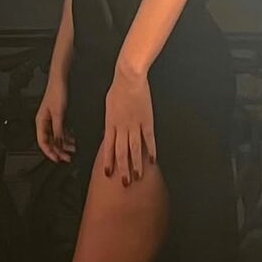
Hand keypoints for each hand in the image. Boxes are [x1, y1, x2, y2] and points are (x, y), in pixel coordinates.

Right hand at [35, 73, 75, 162]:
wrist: (60, 81)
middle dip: (58, 151)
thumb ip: (58, 129)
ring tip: (72, 150)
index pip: (43, 142)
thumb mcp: (59, 114)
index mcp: (40, 122)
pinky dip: (66, 137)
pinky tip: (72, 140)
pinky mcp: (57, 117)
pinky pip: (60, 131)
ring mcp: (51, 120)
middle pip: (50, 142)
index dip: (50, 152)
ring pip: (56, 137)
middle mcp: (44, 123)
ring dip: (64, 144)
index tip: (58, 159)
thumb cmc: (56, 93)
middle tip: (67, 158)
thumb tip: (59, 142)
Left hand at [102, 64, 156, 184]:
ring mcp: (134, 125)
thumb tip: (110, 133)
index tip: (108, 174)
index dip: (108, 161)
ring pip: (134, 149)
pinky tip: (152, 160)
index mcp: (110, 124)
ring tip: (138, 176)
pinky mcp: (147, 121)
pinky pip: (148, 139)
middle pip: (121, 152)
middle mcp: (121, 128)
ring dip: (136, 164)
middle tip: (125, 183)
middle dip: (122, 169)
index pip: (108, 147)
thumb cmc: (117, 89)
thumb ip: (110, 122)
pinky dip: (151, 150)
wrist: (128, 78)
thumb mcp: (108, 107)